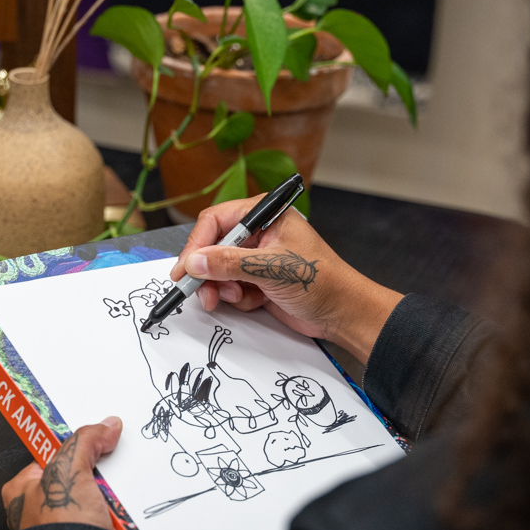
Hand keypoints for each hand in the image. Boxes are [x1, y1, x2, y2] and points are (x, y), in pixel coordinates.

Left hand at [2, 417, 122, 529]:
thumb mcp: (69, 471)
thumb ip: (85, 442)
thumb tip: (105, 426)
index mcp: (22, 491)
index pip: (52, 456)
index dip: (76, 448)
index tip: (97, 440)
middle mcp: (39, 511)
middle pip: (79, 477)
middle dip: (100, 478)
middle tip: (107, 479)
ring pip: (97, 501)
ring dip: (113, 501)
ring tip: (117, 503)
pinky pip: (108, 522)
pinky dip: (120, 520)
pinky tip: (123, 519)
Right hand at [170, 196, 401, 363]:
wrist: (344, 315)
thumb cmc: (321, 281)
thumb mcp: (271, 268)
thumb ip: (228, 264)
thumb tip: (193, 262)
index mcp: (265, 215)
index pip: (216, 221)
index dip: (197, 245)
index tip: (185, 269)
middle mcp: (259, 233)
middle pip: (213, 247)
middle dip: (208, 272)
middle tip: (201, 292)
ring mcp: (258, 258)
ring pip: (219, 270)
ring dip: (222, 287)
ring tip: (237, 297)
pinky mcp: (258, 280)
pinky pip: (231, 287)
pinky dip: (237, 298)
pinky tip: (255, 302)